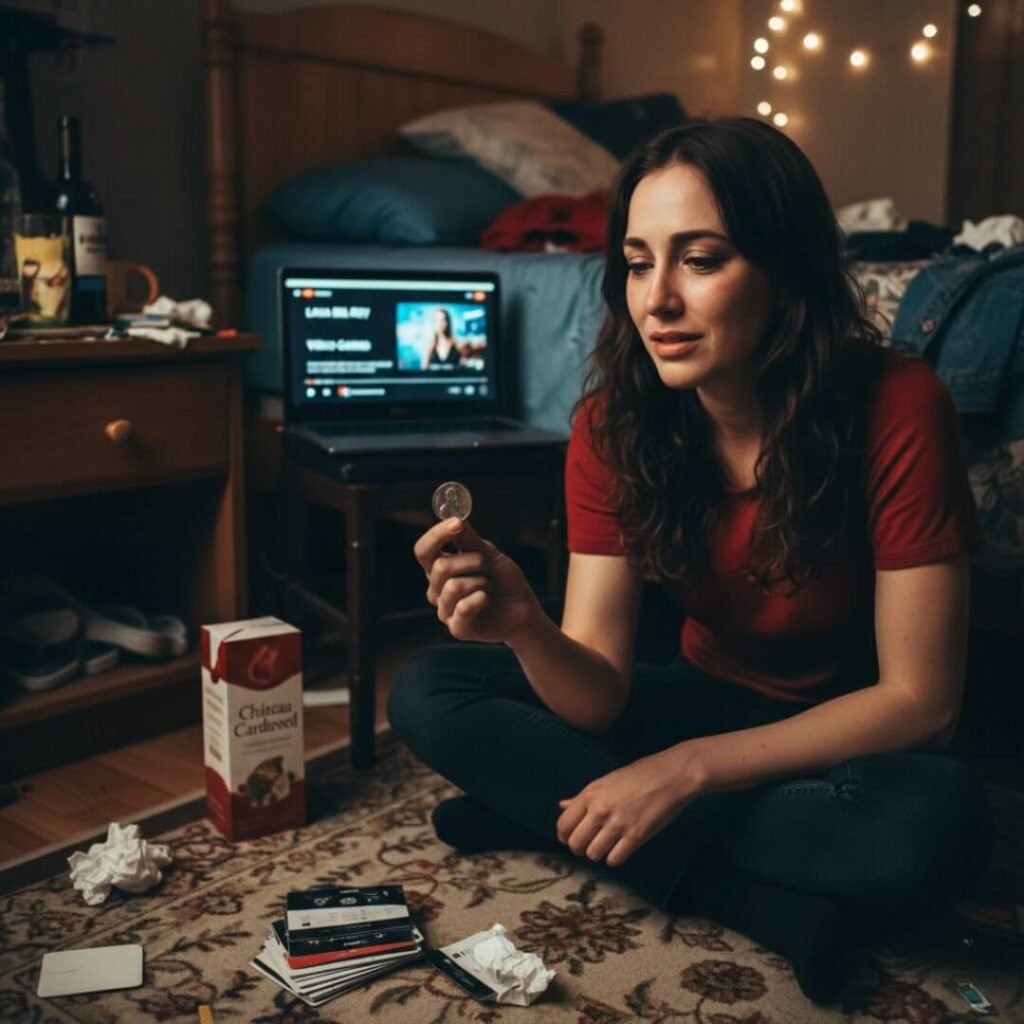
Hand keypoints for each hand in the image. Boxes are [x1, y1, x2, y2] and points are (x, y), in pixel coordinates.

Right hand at [414, 517, 540, 643]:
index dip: (437, 535)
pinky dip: (481, 599)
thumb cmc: (504, 582)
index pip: (424, 550)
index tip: (457, 523)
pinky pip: (464, 607)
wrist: (523, 610)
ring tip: (489, 587)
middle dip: (471, 561)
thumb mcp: (490, 555)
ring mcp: (445, 610)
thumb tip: (455, 519)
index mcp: (439, 569)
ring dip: (480, 581)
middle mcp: (436, 590)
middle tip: (487, 566)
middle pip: (440, 567)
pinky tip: (488, 601)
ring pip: (453, 586)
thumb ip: (470, 541)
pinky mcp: (457, 628)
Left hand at [556, 747, 702, 867]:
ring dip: (599, 853)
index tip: (572, 839)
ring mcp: (618, 824)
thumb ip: (583, 797)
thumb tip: (562, 805)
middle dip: (581, 848)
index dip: (565, 837)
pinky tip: (621, 848)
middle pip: (576, 844)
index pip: (563, 825)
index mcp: (590, 794)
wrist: (671, 775)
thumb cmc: (640, 775)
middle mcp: (600, 810)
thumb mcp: (606, 781)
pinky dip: (615, 858)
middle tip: (591, 844)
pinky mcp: (636, 836)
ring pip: (593, 854)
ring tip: (608, 845)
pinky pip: (614, 859)